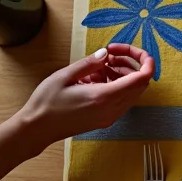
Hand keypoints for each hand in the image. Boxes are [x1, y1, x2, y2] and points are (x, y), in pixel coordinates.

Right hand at [14, 44, 153, 145]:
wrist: (36, 130)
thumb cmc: (46, 103)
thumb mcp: (65, 76)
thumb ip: (90, 63)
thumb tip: (106, 54)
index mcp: (105, 97)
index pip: (142, 78)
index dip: (145, 61)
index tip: (132, 50)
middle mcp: (112, 109)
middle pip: (139, 83)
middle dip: (130, 64)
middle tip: (109, 55)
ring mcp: (110, 117)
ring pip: (131, 91)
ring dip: (121, 75)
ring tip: (97, 67)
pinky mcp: (105, 120)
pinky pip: (120, 100)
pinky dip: (115, 86)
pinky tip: (94, 79)